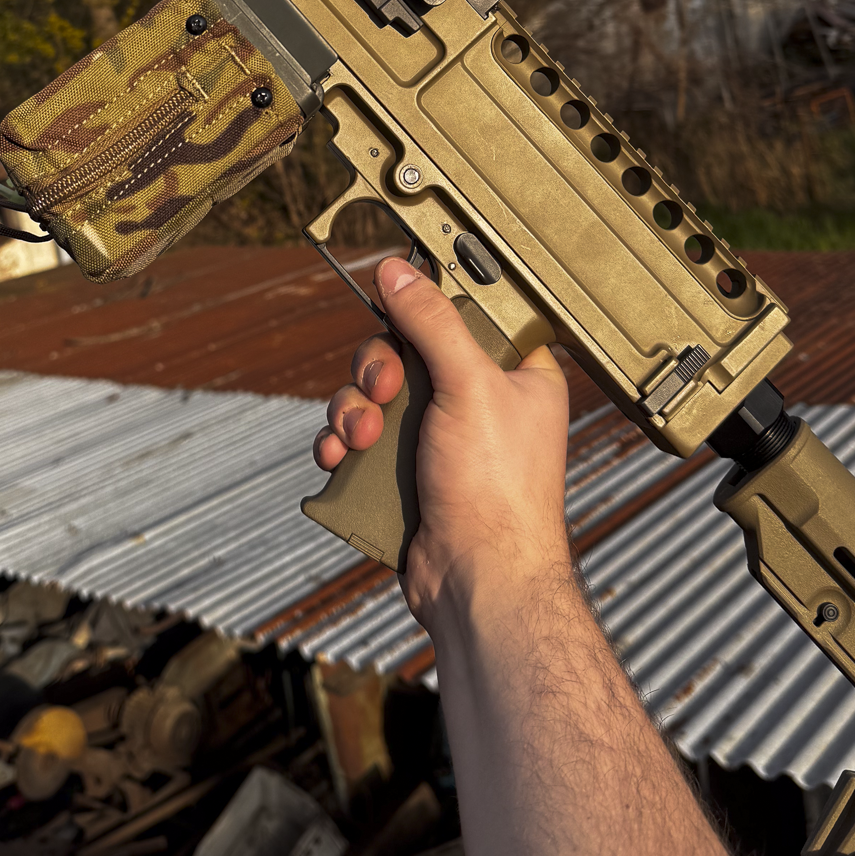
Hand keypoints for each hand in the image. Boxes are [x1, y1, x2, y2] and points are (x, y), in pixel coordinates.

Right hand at [313, 256, 571, 629]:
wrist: (478, 585)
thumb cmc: (500, 492)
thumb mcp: (469, 385)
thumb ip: (432, 321)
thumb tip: (396, 270)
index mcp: (515, 370)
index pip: (465, 310)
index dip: (426, 304)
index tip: (395, 301)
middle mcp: (479, 398)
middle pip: (406, 348)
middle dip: (377, 367)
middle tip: (383, 390)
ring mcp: (440, 436)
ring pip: (376, 391)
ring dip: (353, 407)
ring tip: (359, 437)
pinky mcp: (407, 470)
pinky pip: (362, 435)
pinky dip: (344, 441)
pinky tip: (339, 456)